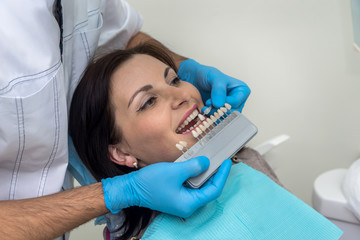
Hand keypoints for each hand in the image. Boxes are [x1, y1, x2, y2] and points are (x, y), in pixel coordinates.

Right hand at [101, 157, 231, 217]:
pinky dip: (196, 175)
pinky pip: (191, 185)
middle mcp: (188, 205)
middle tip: (221, 160)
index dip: (222, 175)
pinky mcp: (177, 195)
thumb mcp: (175, 171)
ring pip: (200, 187)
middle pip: (208, 189)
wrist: (131, 188)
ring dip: (205, 174)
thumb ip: (193, 167)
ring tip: (212, 161)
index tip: (227, 162)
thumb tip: (207, 163)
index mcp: (189, 203)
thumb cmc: (150, 182)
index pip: (213, 190)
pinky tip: (197, 166)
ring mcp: (182, 201)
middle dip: (216, 175)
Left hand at [178, 59, 249, 112]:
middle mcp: (237, 101)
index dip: (224, 103)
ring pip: (225, 118)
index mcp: (241, 90)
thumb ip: (219, 90)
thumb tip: (220, 104)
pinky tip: (204, 111)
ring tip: (205, 107)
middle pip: (232, 112)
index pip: (236, 102)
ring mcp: (229, 108)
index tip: (213, 100)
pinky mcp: (220, 114)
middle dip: (218, 110)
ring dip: (213, 115)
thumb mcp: (214, 77)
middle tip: (208, 104)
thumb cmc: (207, 75)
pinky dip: (210, 118)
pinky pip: (218, 120)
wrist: (194, 79)